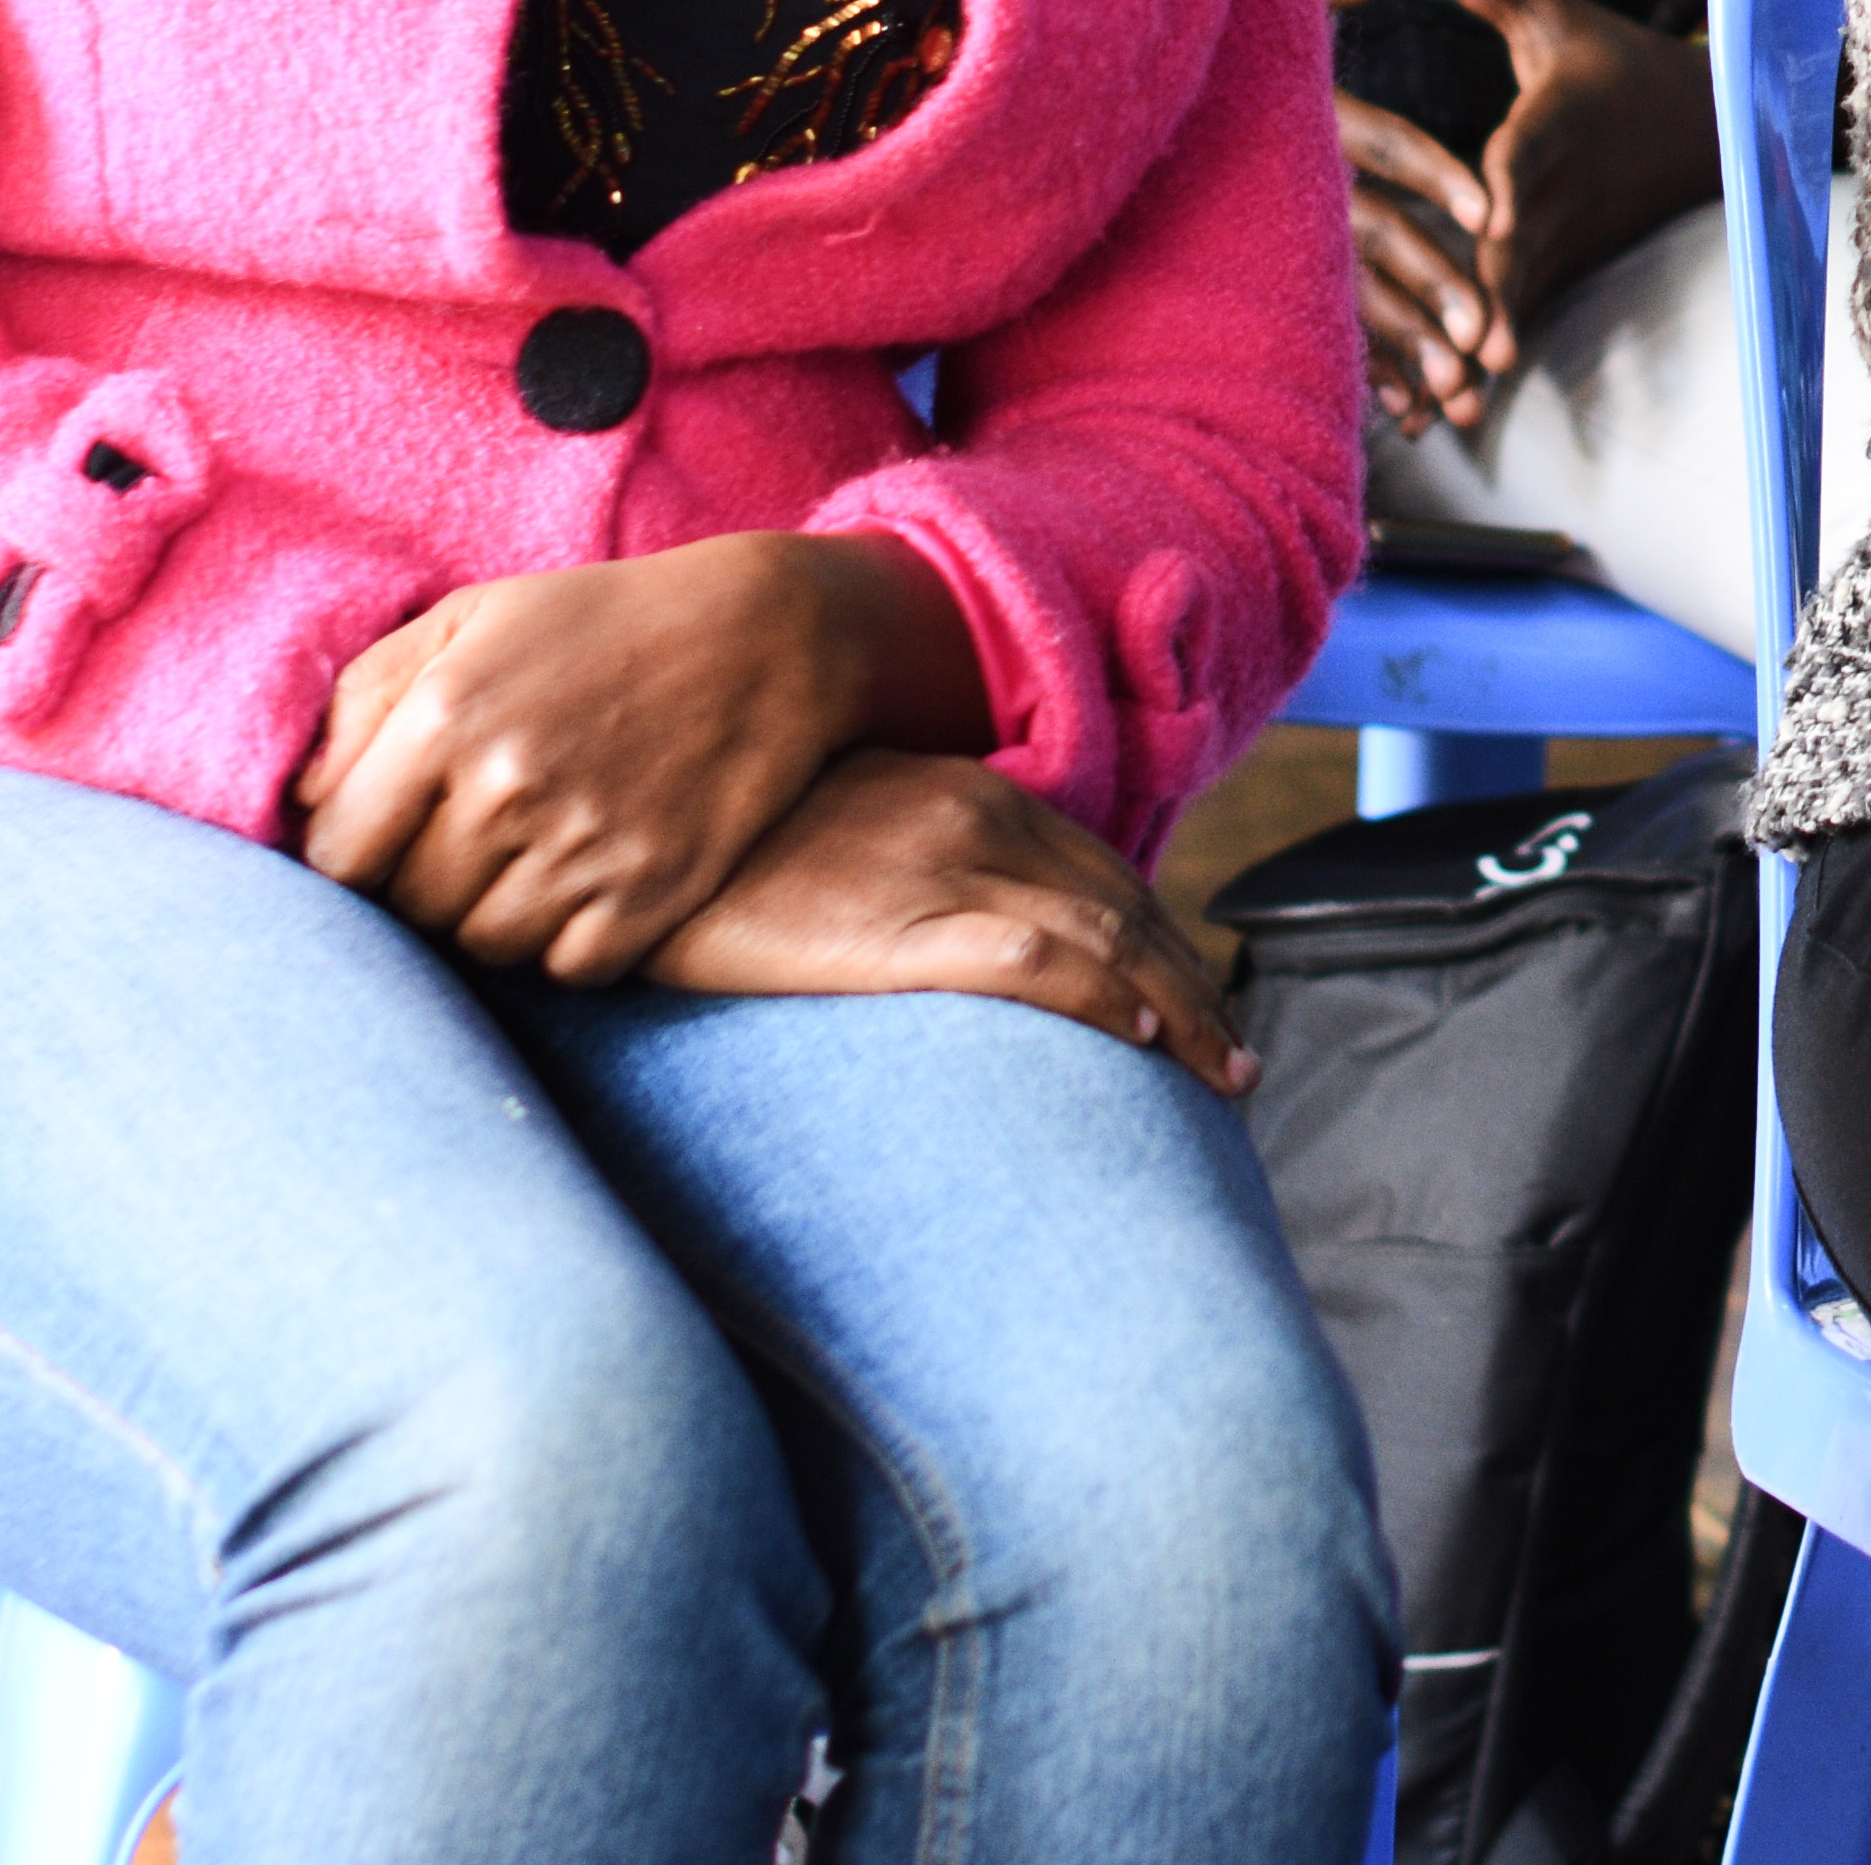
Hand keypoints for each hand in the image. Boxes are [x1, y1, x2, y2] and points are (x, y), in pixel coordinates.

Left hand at [299, 533, 977, 979]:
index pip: (340, 858)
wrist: (768, 633)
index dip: (356, 856)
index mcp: (445, 717)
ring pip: (485, 946)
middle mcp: (507, 789)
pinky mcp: (656, 890)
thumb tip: (310, 802)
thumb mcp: (471, 619)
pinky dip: (570, 942)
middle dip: (427, 885)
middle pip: (412, 909)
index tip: (387, 840)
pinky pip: (570, 968)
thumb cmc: (600, 622)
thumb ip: (366, 697)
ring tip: (528, 861)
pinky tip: (585, 886)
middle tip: (471, 842)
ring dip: (495, 916)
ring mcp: (585, 847)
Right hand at [644, 748, 1253, 1094]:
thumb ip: (909, 863)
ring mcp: (940, 865)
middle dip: (1194, 988)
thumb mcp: (839, 832)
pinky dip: (1093, 993)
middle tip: (1237, 1061)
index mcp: (968, 796)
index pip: (1106, 874)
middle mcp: (975, 819)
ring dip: (1176, 1009)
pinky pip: (1024, 956)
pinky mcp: (893, 921)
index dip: (1170, 944)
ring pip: (1102, 934)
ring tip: (1219, 1075)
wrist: (634, 830)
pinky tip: (1130, 1039)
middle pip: (1126, 908)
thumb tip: (958, 931)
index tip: (1203, 1006)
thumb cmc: (725, 847)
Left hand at [1328, 0, 1719, 434]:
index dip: (1510, 185)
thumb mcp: (1551, 15)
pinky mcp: (1560, 268)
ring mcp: (1566, 238)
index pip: (1529, 151)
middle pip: (1522, 244)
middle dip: (1495, 296)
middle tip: (1475, 350)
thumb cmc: (1609, 61)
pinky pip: (1516, 318)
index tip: (1491, 220)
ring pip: (1520, 297)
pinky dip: (1483, 365)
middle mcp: (1564, 189)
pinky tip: (1439, 417)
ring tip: (1448, 406)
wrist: (1704, 129)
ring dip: (1486, 349)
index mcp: (1557, 119)